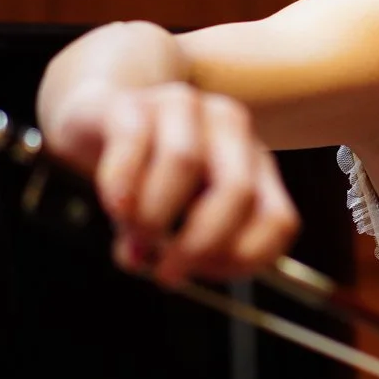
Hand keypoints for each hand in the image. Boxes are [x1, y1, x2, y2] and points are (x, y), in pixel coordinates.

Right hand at [83, 81, 300, 285]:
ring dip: (154, 216)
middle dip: (200, 244)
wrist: (100, 119)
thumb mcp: (179, 217)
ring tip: (135, 239)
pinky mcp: (134, 103)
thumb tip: (157, 267)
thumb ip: (176, 249)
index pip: (279, 221)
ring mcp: (185, 107)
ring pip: (183, 162)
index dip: (243, 260)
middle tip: (167, 272)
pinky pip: (132, 143)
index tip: (204, 275)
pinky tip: (115, 207)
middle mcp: (230, 129)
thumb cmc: (148, 176)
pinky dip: (122, 186)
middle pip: (238, 191)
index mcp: (255, 164)